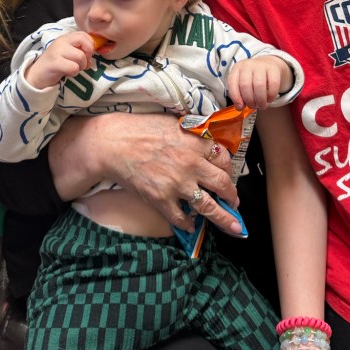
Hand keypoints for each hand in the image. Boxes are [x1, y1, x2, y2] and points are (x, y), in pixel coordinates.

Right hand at [26, 31, 95, 88]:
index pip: (84, 34)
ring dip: (81, 66)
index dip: (90, 45)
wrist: (36, 75)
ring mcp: (57, 51)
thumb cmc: (55, 64)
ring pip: (80, 57)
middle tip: (83, 63)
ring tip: (73, 69)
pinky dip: (74, 73)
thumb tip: (93, 54)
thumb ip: (79, 50)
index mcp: (65, 38)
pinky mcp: (54, 63)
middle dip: (88, 55)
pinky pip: (73, 67)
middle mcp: (61, 42)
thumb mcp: (67, 53)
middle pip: (84, 42)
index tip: (87, 55)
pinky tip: (67, 73)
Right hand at [49, 111, 244, 235]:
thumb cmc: (141, 128)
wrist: (114, 144)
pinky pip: (182, 218)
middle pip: (223, 184)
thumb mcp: (173, 122)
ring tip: (233, 227)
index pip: (224, 159)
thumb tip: (207, 140)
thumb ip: (193, 133)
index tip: (229, 176)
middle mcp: (192, 165)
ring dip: (223, 219)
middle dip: (233, 197)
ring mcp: (178, 184)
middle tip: (235, 203)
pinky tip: (192, 225)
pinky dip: (189, 224)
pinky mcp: (162, 200)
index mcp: (196, 143)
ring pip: (209, 206)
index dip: (229, 169)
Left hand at [227, 55, 292, 108]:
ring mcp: (261, 65)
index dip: (235, 97)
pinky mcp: (273, 68)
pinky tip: (270, 99)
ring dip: (260, 100)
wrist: (268, 64)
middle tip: (253, 106)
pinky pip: (273, 84)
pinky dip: (271, 95)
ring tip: (262, 105)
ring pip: (259, 85)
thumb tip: (240, 107)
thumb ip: (239, 94)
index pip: (232, 82)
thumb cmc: (253, 77)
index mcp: (237, 68)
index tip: (240, 107)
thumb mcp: (243, 82)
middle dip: (249, 100)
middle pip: (245, 85)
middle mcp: (247, 65)